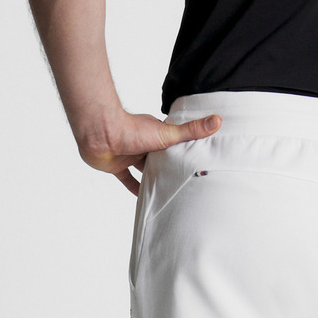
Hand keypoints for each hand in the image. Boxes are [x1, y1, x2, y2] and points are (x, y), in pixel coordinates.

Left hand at [78, 111, 222, 193]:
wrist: (101, 134)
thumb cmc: (132, 129)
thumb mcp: (167, 133)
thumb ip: (191, 130)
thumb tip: (217, 120)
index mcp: (156, 134)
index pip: (173, 143)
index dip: (183, 151)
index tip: (196, 161)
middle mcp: (143, 144)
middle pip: (159, 158)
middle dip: (169, 168)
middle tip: (183, 181)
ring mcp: (129, 155)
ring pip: (144, 169)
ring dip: (153, 178)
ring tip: (168, 191)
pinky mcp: (116, 166)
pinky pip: (126, 179)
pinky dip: (134, 188)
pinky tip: (142, 198)